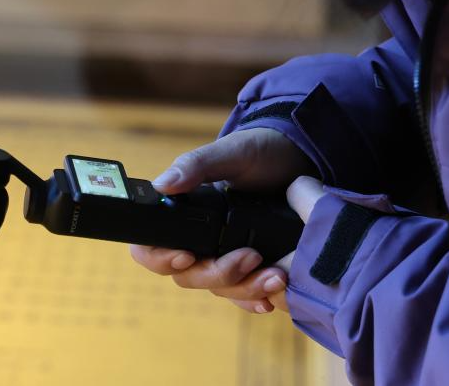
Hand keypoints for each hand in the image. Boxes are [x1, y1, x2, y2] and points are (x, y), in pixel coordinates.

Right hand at [130, 131, 325, 313]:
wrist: (297, 160)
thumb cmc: (258, 150)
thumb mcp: (230, 153)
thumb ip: (195, 165)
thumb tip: (163, 184)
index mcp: (183, 214)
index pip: (151, 249)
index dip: (162, 259)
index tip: (187, 255)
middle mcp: (198, 239)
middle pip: (189, 276)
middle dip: (219, 274)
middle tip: (251, 256)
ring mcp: (224, 255)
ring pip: (220, 289)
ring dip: (245, 288)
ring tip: (276, 276)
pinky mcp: (250, 266)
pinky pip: (243, 294)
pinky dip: (255, 299)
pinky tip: (271, 298)